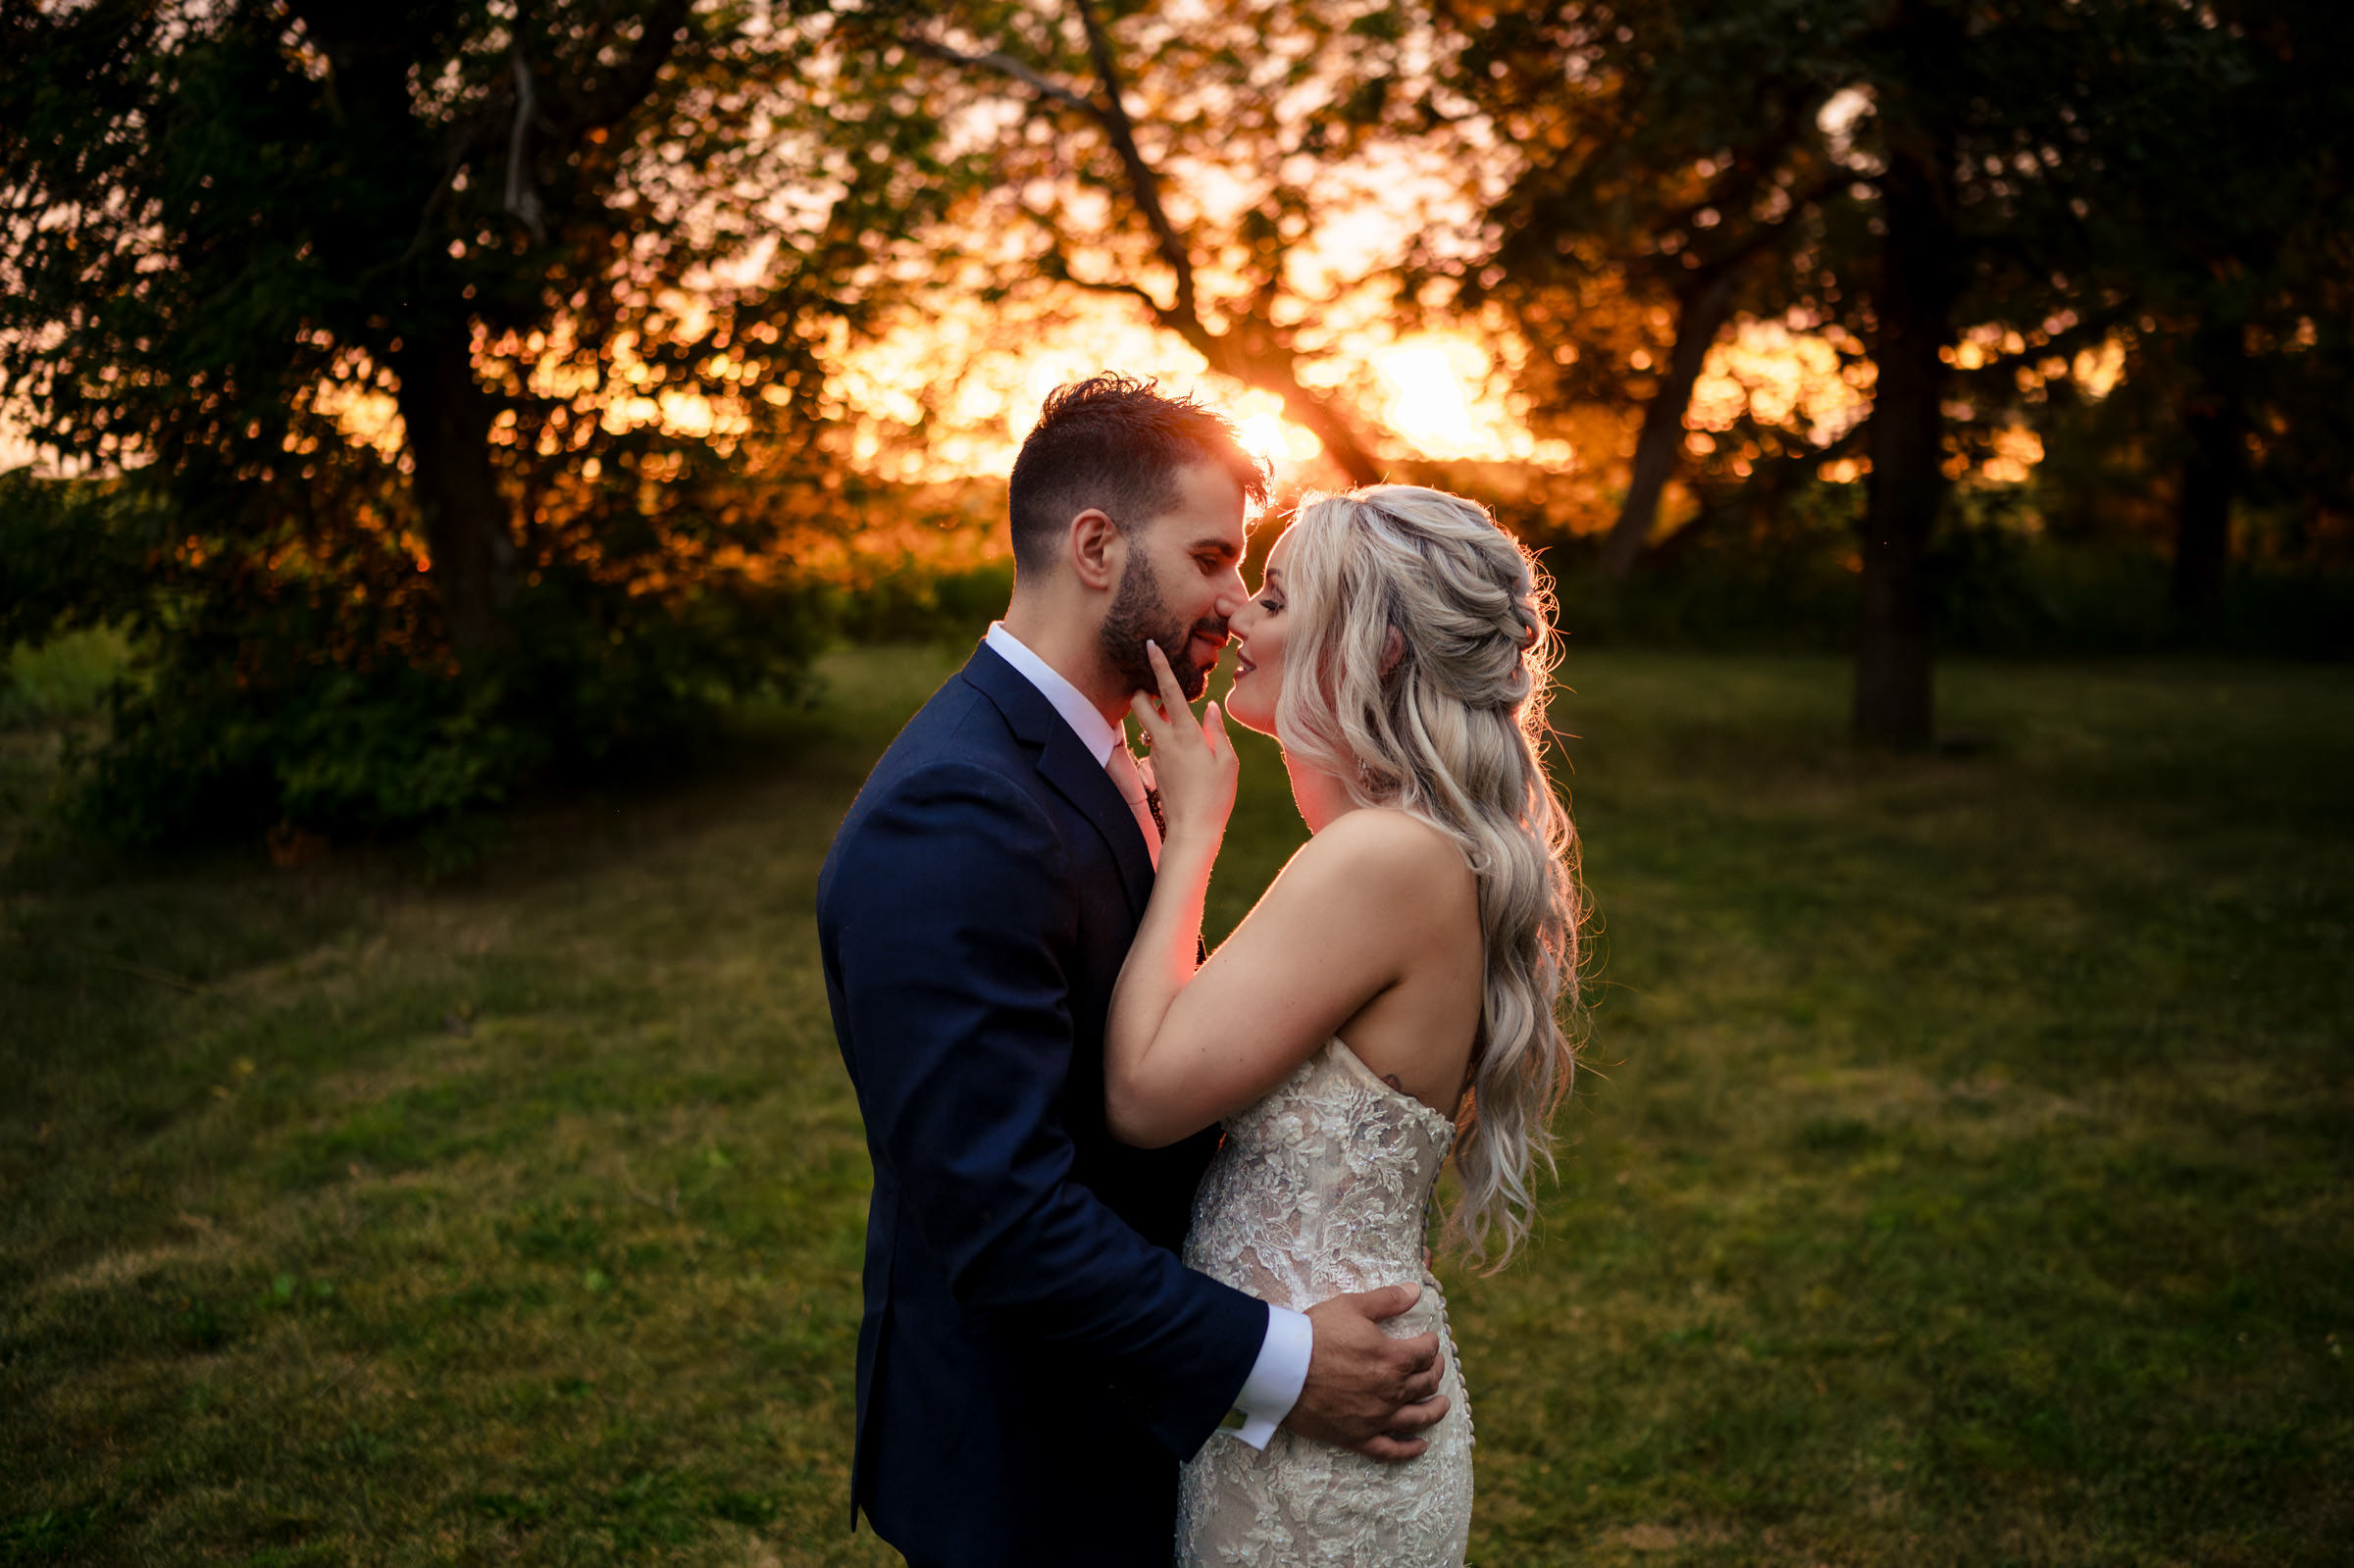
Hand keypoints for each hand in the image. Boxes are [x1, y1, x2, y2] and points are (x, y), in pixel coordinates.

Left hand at [1130, 639, 1237, 846]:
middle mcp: (1164, 740)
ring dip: (1155, 712)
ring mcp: (1156, 754)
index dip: (1159, 665)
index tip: (1149, 645)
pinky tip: (1183, 745)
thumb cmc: (1216, 796)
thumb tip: (1208, 708)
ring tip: (1176, 715)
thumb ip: (1217, 730)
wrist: (1192, 831)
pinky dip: (1163, 733)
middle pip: (1140, 703)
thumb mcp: (1227, 761)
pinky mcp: (1154, 767)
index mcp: (1185, 734)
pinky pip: (1155, 741)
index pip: (1169, 691)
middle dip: (1142, 688)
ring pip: (1146, 722)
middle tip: (1155, 683)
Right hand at [1283, 1284, 1449, 1462]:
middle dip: (1435, 1372)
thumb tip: (1416, 1291)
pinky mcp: (1357, 1437)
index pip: (1425, 1353)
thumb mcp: (1353, 1306)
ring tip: (1443, 1405)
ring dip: (1435, 1411)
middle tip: (1435, 1366)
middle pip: (1426, 1384)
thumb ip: (1387, 1300)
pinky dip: (1408, 1450)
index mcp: (1395, 1359)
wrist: (1282, 1368)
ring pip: (1418, 1418)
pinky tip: (1420, 1446)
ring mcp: (1377, 1418)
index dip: (1431, 1344)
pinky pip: (1390, 1450)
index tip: (1429, 1340)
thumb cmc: (1316, 1333)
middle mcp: (1393, 1392)